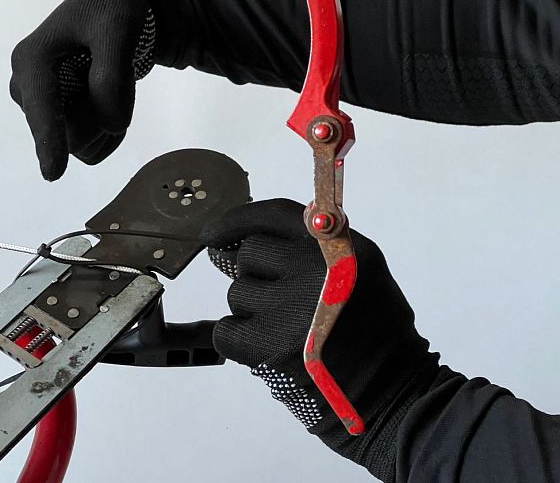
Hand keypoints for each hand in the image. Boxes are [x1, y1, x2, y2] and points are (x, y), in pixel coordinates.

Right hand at [10, 0, 156, 180]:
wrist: (116, 6)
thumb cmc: (112, 9)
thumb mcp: (118, 29)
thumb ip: (112, 75)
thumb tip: (110, 123)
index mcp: (31, 60)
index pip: (42, 107)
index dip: (49, 139)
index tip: (54, 173)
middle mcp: (27, 88)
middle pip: (68, 132)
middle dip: (101, 116)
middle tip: (118, 71)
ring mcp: (40, 107)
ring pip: (79, 143)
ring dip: (106, 122)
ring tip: (113, 79)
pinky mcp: (55, 119)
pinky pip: (87, 147)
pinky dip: (107, 130)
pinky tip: (109, 98)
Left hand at [201, 199, 438, 481]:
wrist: (392, 392)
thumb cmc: (375, 332)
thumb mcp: (361, 269)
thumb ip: (315, 244)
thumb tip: (250, 234)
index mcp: (338, 247)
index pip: (273, 214)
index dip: (238, 220)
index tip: (215, 233)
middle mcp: (314, 270)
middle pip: (249, 254)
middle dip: (257, 276)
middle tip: (283, 302)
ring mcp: (291, 308)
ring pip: (238, 293)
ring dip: (253, 311)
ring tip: (288, 331)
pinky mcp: (270, 345)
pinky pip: (227, 331)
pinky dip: (239, 341)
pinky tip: (270, 349)